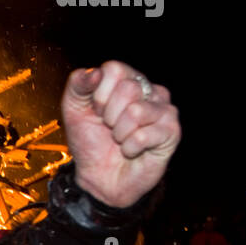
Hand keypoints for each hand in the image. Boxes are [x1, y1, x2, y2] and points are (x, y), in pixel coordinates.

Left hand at [61, 61, 179, 207]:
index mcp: (126, 79)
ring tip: (120, 138)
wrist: (98, 176)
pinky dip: (129, 148)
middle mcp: (149, 90)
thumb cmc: (89, 141)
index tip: (96, 110)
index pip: (114, 68)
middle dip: (108, 114)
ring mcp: (164, 110)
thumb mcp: (73, 109)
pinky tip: (131, 150)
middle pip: (128, 88)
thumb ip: (78, 84)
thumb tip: (94, 72)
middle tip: (109, 127)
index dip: (98, 93)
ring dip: (119, 132)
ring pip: (137, 111)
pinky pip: (143, 135)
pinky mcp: (172, 132)